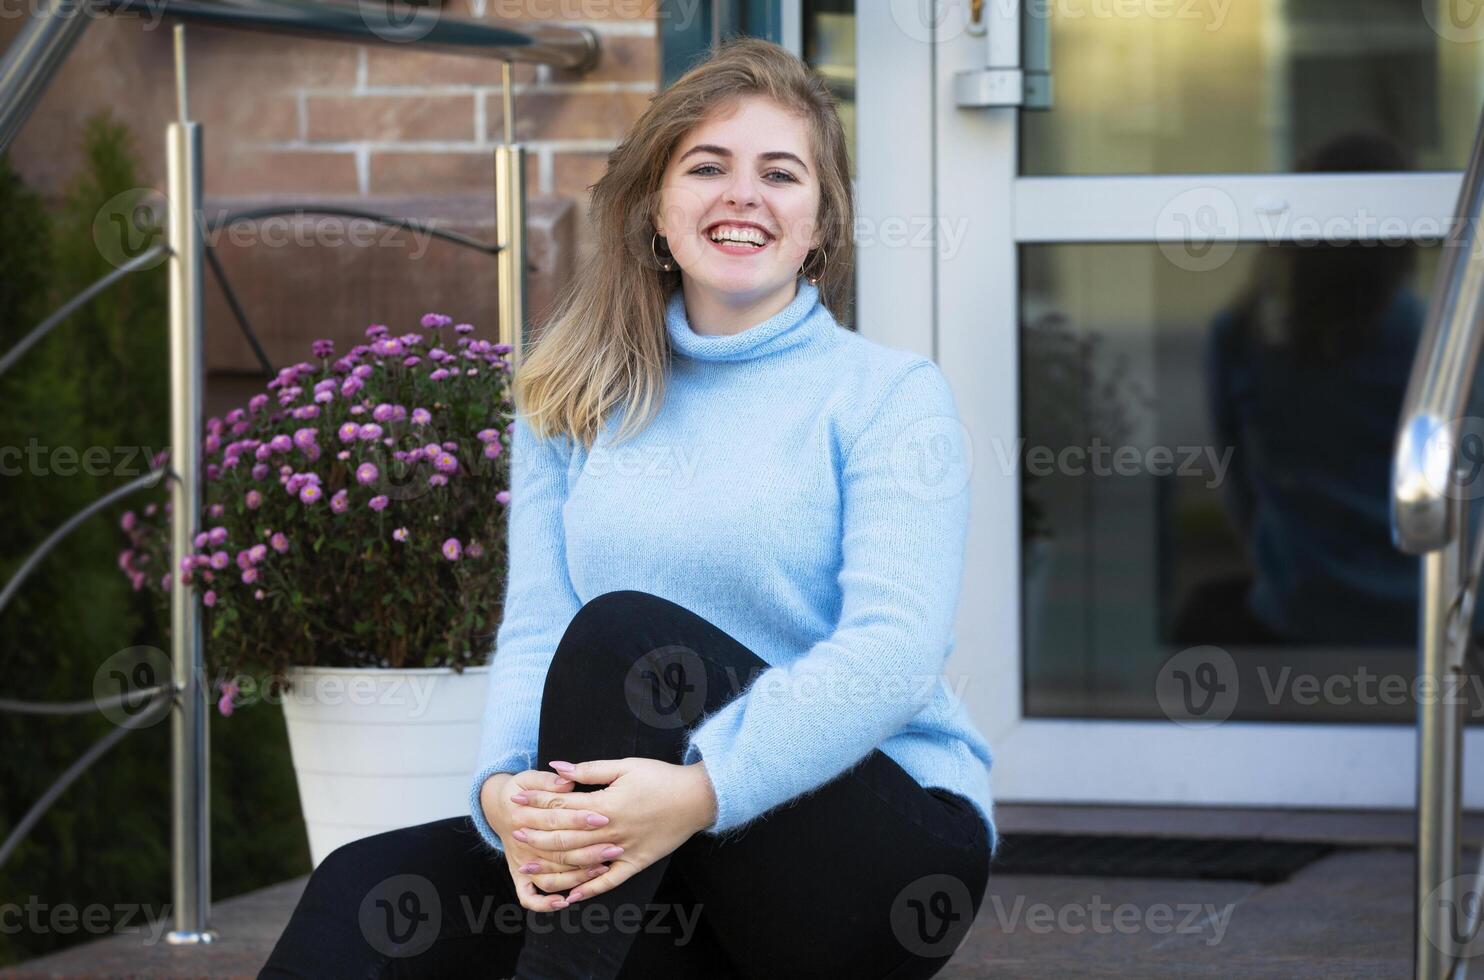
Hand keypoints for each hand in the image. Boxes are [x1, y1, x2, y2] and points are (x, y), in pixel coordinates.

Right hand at [480, 770, 619, 911]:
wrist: (498, 808)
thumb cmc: (521, 791)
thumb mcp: (529, 777)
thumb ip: (548, 780)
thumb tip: (567, 782)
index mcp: (523, 815)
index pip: (555, 819)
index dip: (579, 819)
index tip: (603, 818)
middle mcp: (521, 843)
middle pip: (557, 851)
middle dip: (588, 851)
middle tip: (613, 848)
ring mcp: (521, 863)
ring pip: (548, 877)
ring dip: (575, 877)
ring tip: (601, 869)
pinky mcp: (519, 876)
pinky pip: (527, 897)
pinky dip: (544, 903)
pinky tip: (564, 902)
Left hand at [509, 758, 717, 905]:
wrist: (696, 798)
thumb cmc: (660, 778)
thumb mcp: (625, 766)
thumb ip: (589, 770)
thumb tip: (557, 767)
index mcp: (605, 804)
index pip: (561, 806)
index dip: (536, 802)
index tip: (516, 800)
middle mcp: (610, 831)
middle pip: (564, 836)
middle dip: (537, 835)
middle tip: (514, 834)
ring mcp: (622, 850)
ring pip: (580, 863)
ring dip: (553, 866)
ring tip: (530, 868)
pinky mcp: (636, 863)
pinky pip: (610, 882)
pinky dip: (589, 890)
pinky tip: (570, 897)